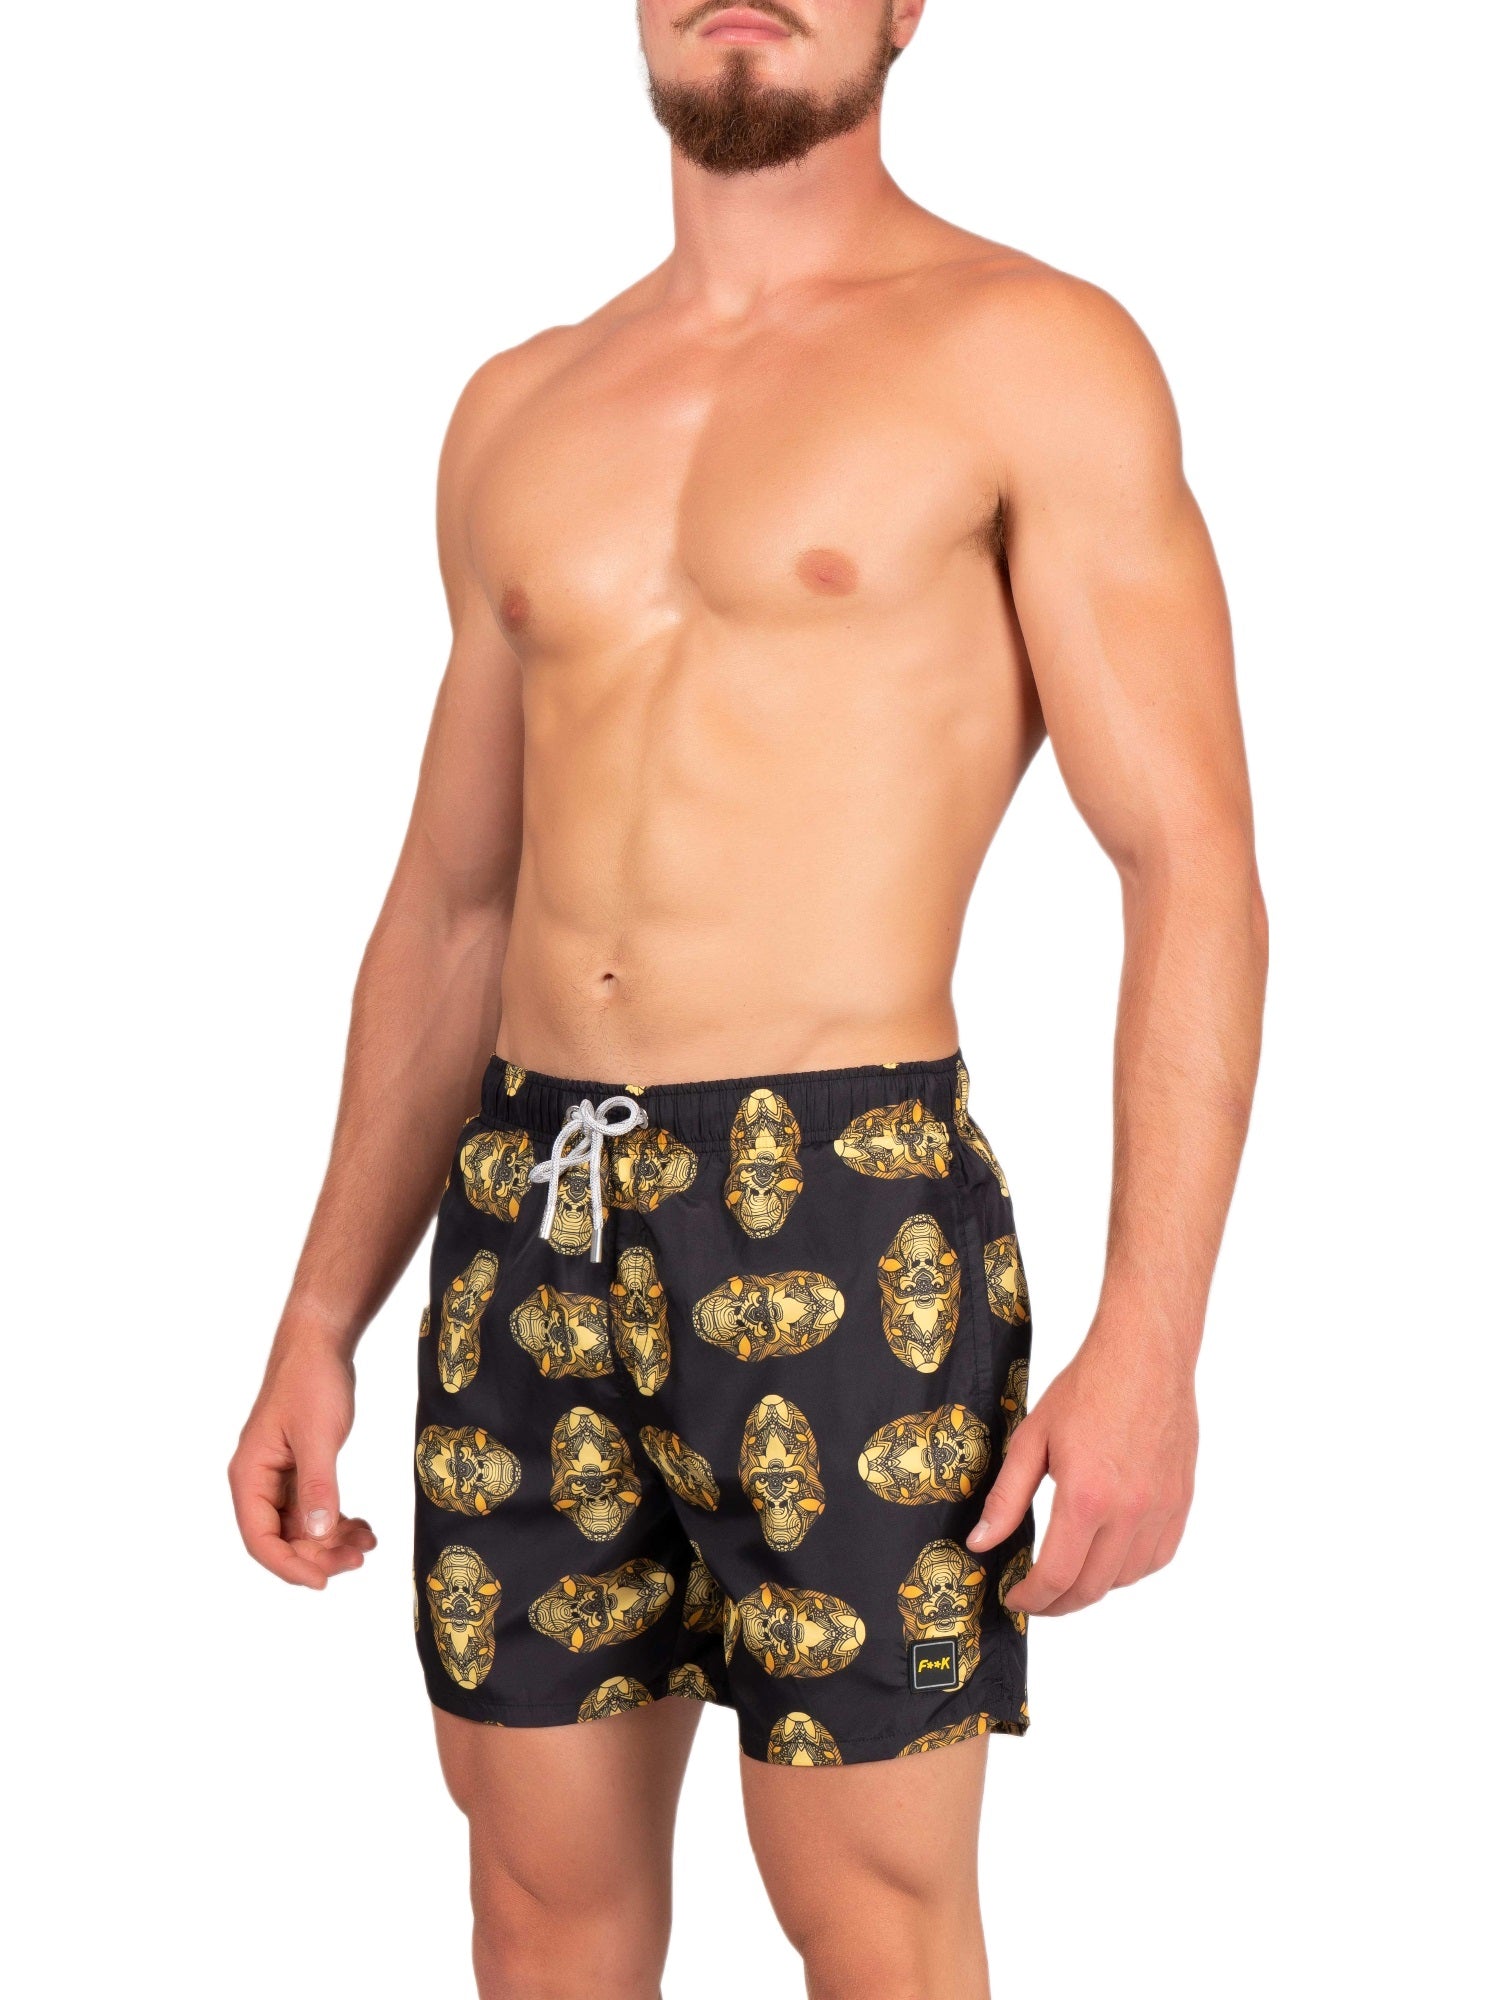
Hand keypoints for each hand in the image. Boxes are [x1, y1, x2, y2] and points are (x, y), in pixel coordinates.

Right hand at [229, 1337, 376, 1588]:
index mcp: (249, 1475)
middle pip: (281, 1538)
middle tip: (357, 1560)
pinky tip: (363, 1528)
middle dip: (318, 1555)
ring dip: (331, 1541)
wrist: (321, 1344)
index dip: (289, 1566)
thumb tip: (317, 1536)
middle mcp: (258, 1481)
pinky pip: (314, 1508)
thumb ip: (318, 1487)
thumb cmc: (311, 1382)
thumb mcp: (318, 1436)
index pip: (259, 1539)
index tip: (323, 1581)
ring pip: (301, 1527)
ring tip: (367, 1545)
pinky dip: (337, 1521)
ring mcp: (279, 1477)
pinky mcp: (300, 1469)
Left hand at [967, 1326, 1196, 1615]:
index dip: (1031, 1599)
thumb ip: (1006, 1498)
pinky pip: (1158, 1557)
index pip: (1057, 1577)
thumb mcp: (1032, 1439)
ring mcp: (1160, 1509)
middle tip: (1036, 1598)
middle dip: (1058, 1604)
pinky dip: (1130, 1568)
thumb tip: (981, 1543)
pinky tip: (1109, 1555)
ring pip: (1126, 1579)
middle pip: (1092, 1588)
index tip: (1015, 1597)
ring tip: (1069, 1573)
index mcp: (1086, 1498)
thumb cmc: (1088, 1388)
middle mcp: (1129, 1512)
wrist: (1145, 1356)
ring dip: (1094, 1586)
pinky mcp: (1181, 1501)